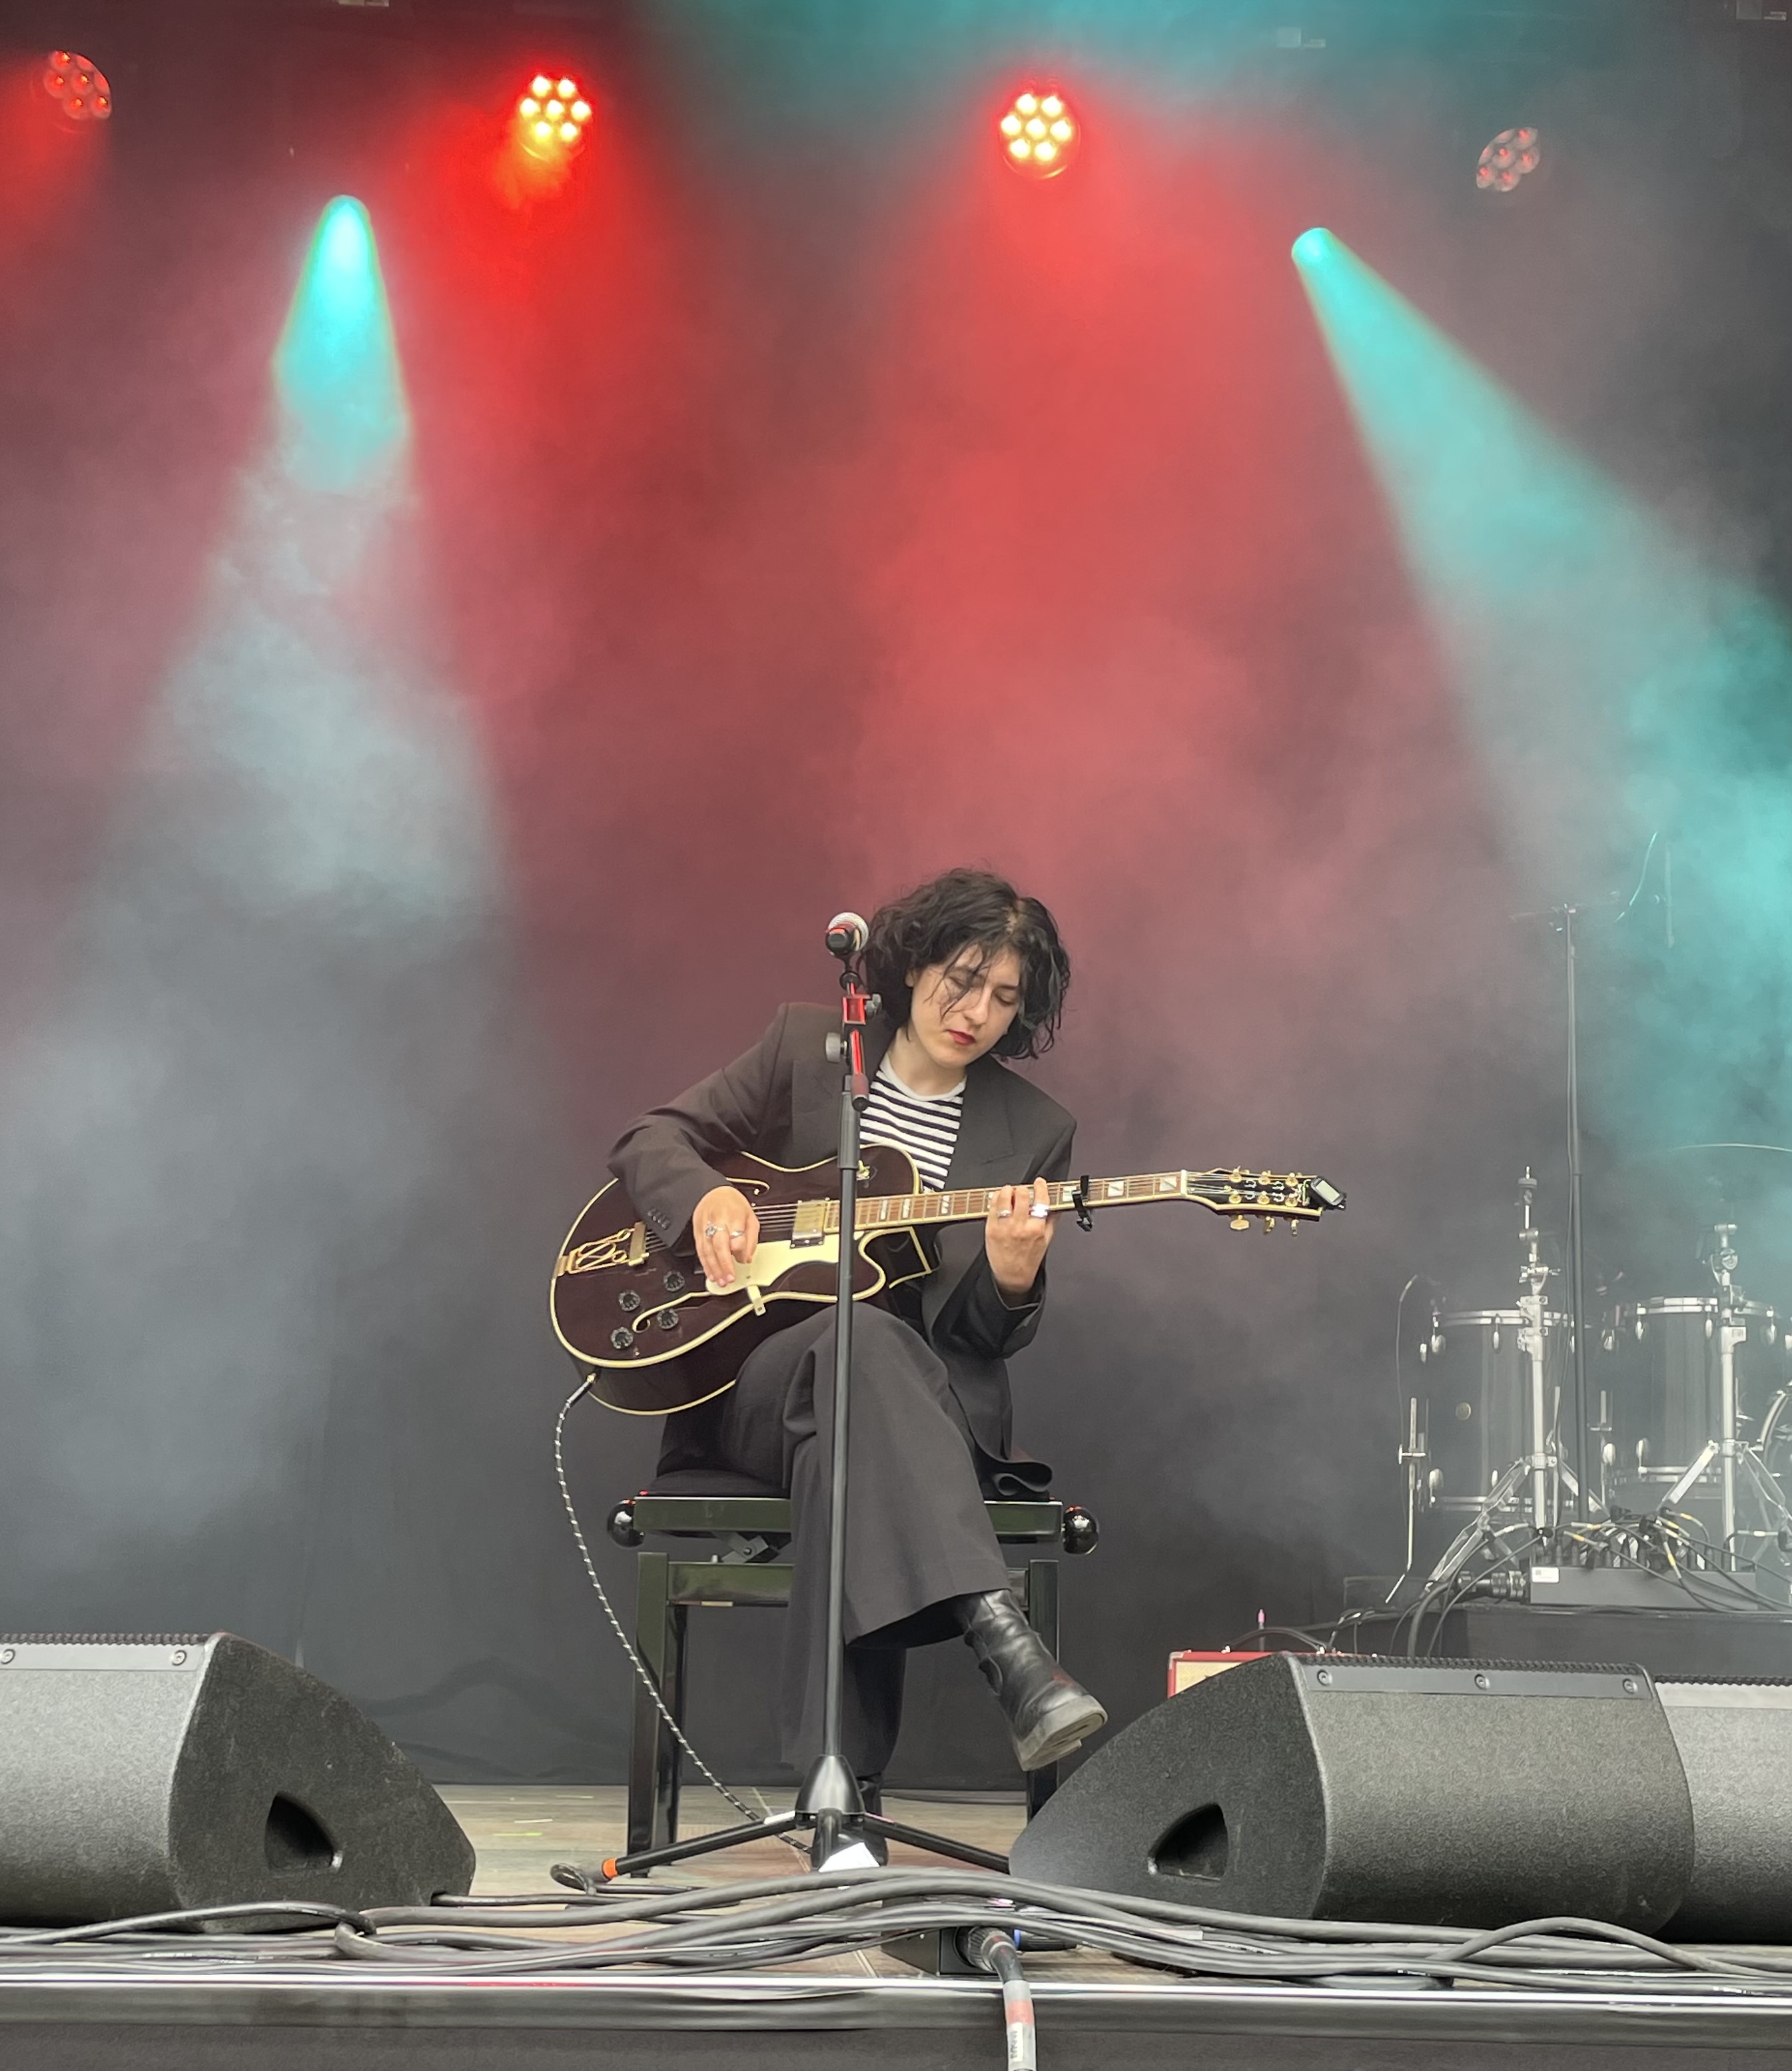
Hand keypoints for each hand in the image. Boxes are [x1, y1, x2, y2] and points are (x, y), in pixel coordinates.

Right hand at [693, 1186, 759, 1288]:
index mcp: (734, 1216)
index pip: (737, 1238)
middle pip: (720, 1246)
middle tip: (730, 1277)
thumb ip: (752, 1237)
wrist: (712, 1192)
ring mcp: (705, 1228)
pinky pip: (700, 1251)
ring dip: (714, 1268)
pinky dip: (705, 1265)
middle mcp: (718, 1222)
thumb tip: (747, 1257)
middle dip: (725, 1264)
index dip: (741, 1251)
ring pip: (708, 1251)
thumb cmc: (732, 1203)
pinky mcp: (697, 1233)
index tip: (743, 1259)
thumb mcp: (750, 1216)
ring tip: (721, 1281)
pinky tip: (711, 1274)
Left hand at [984, 1177, 1054, 1300]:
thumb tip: (1056, 1206)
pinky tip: (999, 1199)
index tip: (1039, 1182)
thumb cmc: (1028, 1260)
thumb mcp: (1046, 1241)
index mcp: (1036, 1229)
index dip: (1040, 1187)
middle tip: (1021, 1191)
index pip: (1041, 1201)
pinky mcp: (991, 1229)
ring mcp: (1004, 1227)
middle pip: (1021, 1195)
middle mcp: (1020, 1227)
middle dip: (1022, 1189)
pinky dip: (995, 1199)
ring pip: (1004, 1198)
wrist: (1012, 1275)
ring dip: (1007, 1191)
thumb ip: (1052, 1221)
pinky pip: (992, 1207)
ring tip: (1009, 1193)